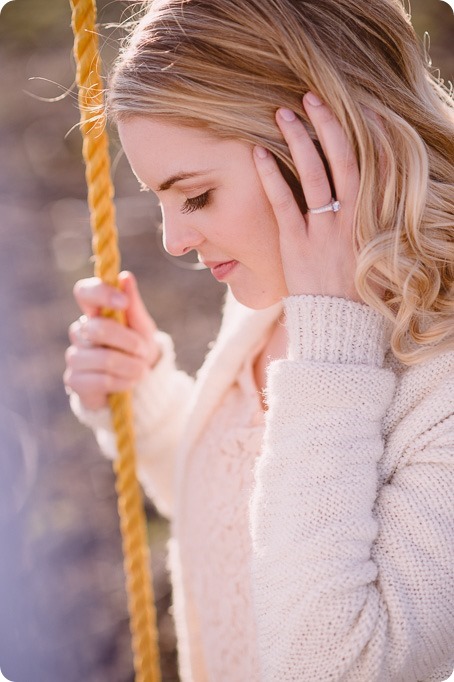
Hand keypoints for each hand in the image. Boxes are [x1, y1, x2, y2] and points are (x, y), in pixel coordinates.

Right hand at [64, 271, 160, 410]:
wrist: (137, 385)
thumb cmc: (138, 350)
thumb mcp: (142, 327)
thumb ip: (134, 305)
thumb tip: (125, 277)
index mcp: (95, 312)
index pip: (84, 292)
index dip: (101, 293)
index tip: (123, 302)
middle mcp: (80, 331)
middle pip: (98, 329)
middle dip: (129, 342)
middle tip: (143, 351)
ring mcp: (75, 356)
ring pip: (103, 358)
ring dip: (131, 366)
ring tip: (142, 370)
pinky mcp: (74, 380)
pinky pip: (101, 380)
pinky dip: (123, 382)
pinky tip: (131, 382)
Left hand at [254, 92, 360, 301]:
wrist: (338, 327)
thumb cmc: (355, 292)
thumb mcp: (372, 253)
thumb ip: (368, 223)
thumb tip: (361, 198)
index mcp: (372, 219)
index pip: (375, 167)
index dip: (368, 134)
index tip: (360, 107)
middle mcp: (351, 220)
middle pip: (343, 161)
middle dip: (328, 125)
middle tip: (311, 96)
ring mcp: (324, 232)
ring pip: (314, 176)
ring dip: (299, 140)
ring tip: (283, 112)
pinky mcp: (296, 245)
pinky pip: (284, 204)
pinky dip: (271, 177)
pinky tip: (258, 153)